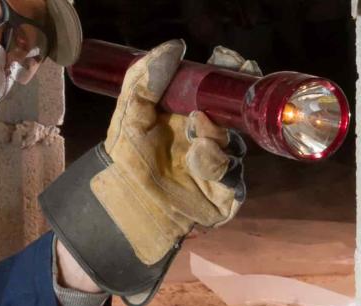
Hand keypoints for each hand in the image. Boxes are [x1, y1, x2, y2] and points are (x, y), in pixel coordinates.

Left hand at [37, 40, 249, 305]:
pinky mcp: (224, 194)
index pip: (221, 88)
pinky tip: (198, 153)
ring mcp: (220, 165)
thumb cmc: (126, 158)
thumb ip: (145, 78)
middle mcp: (212, 137)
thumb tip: (174, 47)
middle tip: (229, 90)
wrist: (121, 204)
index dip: (228, 72)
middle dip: (236, 98)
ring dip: (217, 131)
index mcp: (193, 114)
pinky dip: (215, 160)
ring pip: (234, 143)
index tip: (227, 58)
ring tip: (196, 126)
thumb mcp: (129, 112)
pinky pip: (230, 174)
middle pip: (238, 113)